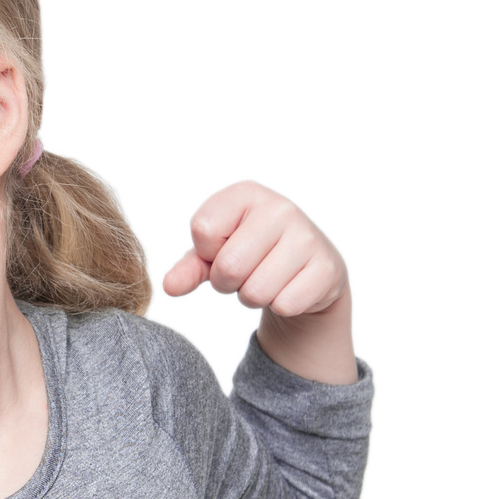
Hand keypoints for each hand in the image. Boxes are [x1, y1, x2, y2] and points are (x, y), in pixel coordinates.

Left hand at [162, 181, 346, 315]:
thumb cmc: (252, 256)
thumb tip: (170, 286)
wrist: (306, 272)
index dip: (208, 252)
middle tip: (245, 273)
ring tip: (266, 279)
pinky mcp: (328, 268)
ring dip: (252, 296)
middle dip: (228, 282)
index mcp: (246, 194)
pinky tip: (290, 287)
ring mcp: (308, 236)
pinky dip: (281, 305)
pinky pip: (284, 304)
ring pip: (255, 291)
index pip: (202, 229)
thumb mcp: (214, 256)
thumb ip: (189, 268)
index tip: (225, 248)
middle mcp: (280, 207)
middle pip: (228, 266)